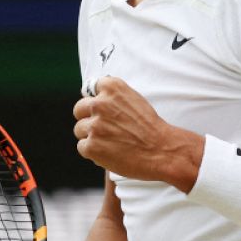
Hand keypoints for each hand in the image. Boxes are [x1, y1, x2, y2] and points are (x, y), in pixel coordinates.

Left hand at [73, 76, 201, 187]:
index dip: (96, 100)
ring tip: (110, 143)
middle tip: (102, 128)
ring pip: (80, 129)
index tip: (102, 109)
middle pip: (79, 109)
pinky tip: (109, 153)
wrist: (162, 150)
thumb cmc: (151, 128)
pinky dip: (93, 152)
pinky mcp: (91, 146)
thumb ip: (114, 98)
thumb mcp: (135, 100)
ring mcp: (94, 125)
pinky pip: (83, 147)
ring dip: (91, 136)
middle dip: (88, 118)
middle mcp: (100, 103)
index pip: (91, 88)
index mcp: (112, 88)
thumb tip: (95, 100)